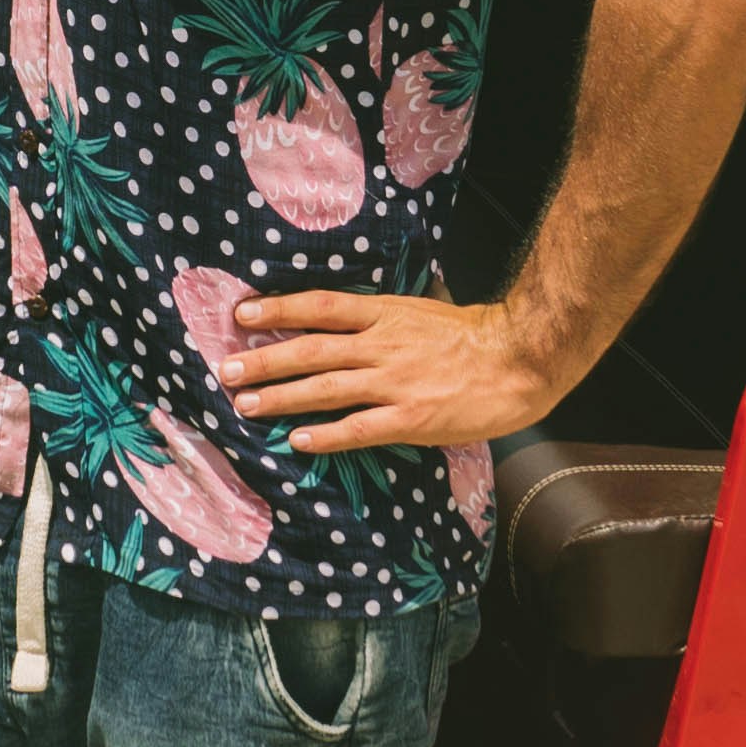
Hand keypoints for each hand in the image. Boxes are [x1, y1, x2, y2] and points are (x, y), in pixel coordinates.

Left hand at [228, 288, 563, 453]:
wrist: (519, 360)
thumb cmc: (472, 337)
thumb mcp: (421, 311)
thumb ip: (382, 317)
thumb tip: (344, 318)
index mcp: (385, 314)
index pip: (320, 306)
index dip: (278, 308)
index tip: (242, 314)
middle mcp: (382, 345)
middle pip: (311, 350)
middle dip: (264, 360)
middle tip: (226, 370)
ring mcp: (395, 383)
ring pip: (325, 389)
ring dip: (280, 397)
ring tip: (245, 405)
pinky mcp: (410, 419)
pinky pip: (358, 428)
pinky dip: (325, 434)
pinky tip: (297, 440)